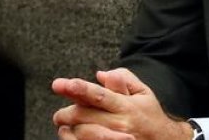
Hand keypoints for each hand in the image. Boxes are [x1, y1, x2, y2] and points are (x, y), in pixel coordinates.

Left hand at [52, 68, 189, 139]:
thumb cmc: (150, 116)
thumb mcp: (143, 93)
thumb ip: (123, 79)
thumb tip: (101, 75)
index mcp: (125, 105)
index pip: (98, 95)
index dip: (79, 89)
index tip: (60, 84)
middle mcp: (119, 123)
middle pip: (84, 115)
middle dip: (65, 113)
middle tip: (58, 115)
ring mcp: (115, 139)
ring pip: (82, 133)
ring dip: (68, 128)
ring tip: (63, 125)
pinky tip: (71, 135)